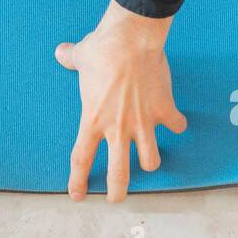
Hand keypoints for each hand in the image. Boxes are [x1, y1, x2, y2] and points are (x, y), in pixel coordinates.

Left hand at [55, 0, 188, 201]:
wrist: (131, 39)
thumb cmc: (102, 48)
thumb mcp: (80, 55)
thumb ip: (70, 58)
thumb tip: (60, 51)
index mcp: (93, 119)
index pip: (81, 159)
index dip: (78, 181)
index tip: (78, 195)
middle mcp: (118, 128)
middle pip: (119, 174)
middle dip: (118, 192)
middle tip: (116, 198)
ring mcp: (143, 122)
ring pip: (151, 159)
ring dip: (150, 161)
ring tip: (148, 161)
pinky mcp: (164, 109)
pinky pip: (176, 124)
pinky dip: (177, 124)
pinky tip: (175, 121)